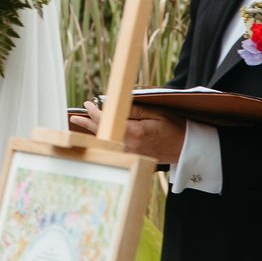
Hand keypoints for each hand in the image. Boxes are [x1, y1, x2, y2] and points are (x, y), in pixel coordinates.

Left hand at [69, 98, 184, 165]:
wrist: (186, 146)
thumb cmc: (172, 126)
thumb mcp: (155, 113)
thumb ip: (132, 109)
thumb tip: (112, 105)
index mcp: (135, 133)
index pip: (107, 120)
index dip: (95, 112)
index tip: (87, 104)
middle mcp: (129, 145)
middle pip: (103, 132)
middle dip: (88, 122)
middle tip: (75, 116)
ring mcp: (130, 153)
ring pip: (106, 140)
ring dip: (92, 130)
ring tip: (79, 122)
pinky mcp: (132, 156)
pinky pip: (113, 145)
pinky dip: (103, 137)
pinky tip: (95, 132)